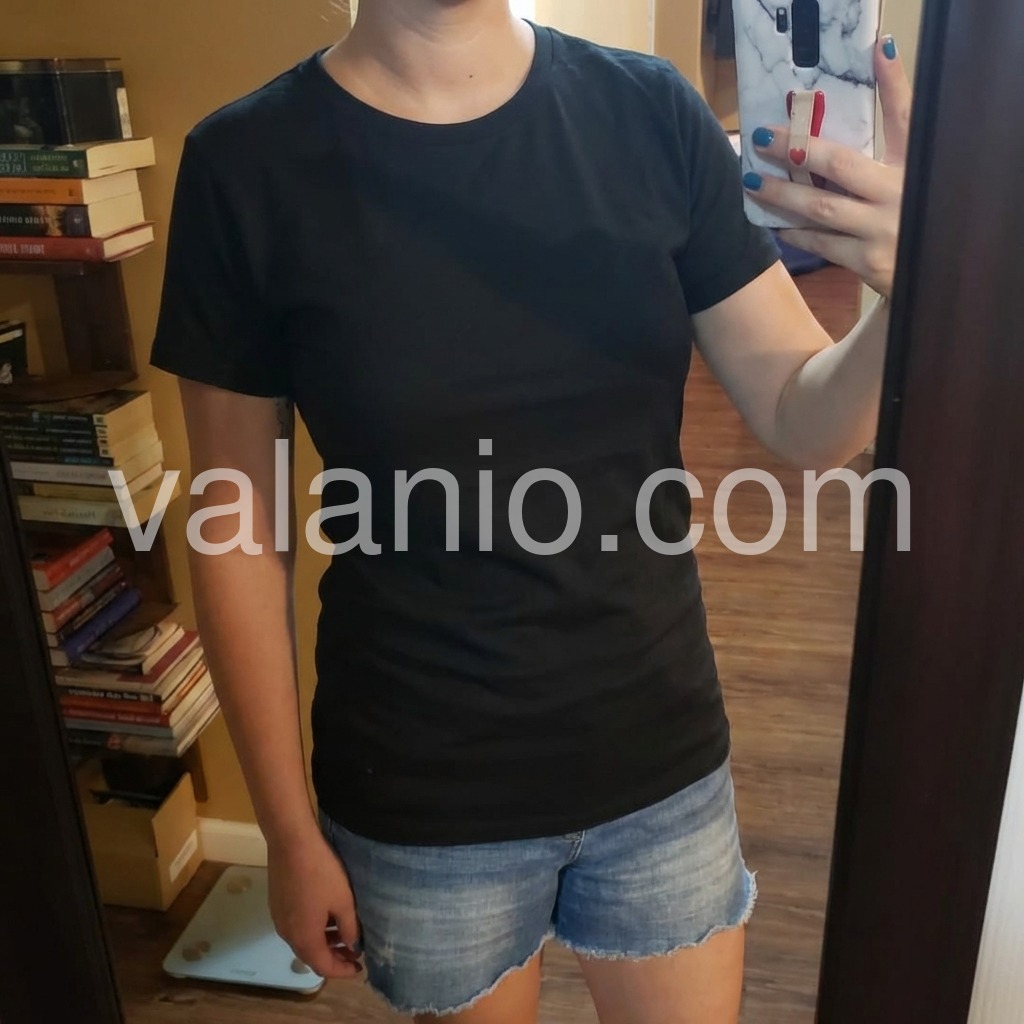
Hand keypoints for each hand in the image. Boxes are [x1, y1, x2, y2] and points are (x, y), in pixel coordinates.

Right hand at [267, 829, 362, 979]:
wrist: (291, 843)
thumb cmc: (321, 873)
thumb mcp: (343, 901)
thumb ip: (349, 928)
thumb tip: (352, 946)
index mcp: (304, 938)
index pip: (324, 967)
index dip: (343, 971)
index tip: (359, 967)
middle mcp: (287, 934)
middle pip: (311, 956)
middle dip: (334, 956)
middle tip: (354, 951)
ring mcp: (278, 918)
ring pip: (303, 940)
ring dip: (324, 941)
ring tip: (344, 932)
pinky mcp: (276, 903)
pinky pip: (296, 926)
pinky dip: (313, 929)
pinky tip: (326, 915)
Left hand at [742, 35, 912, 297]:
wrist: (932, 275)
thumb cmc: (915, 221)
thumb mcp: (911, 178)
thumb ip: (893, 139)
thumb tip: (866, 93)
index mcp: (914, 166)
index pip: (906, 115)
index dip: (893, 82)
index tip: (879, 51)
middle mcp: (899, 193)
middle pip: (841, 163)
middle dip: (797, 149)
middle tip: (763, 139)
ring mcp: (883, 229)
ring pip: (822, 208)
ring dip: (782, 194)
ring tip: (753, 182)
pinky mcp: (869, 261)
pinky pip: (822, 243)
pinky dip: (796, 232)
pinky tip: (776, 224)